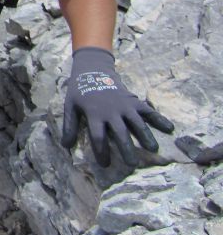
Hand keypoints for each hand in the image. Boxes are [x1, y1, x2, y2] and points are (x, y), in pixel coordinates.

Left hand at [61, 47, 174, 166]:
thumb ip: (69, 126)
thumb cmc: (80, 91)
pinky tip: (169, 128)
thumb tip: (65, 146)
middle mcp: (111, 111)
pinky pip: (148, 110)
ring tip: (153, 150)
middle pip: (120, 133)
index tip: (105, 165)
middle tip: (133, 165)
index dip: (101, 152)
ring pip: (137, 123)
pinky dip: (159, 118)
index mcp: (94, 114)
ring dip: (145, 136)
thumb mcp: (70, 106)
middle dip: (127, 149)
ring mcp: (124, 105)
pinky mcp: (133, 101)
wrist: (93, 69)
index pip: (98, 137)